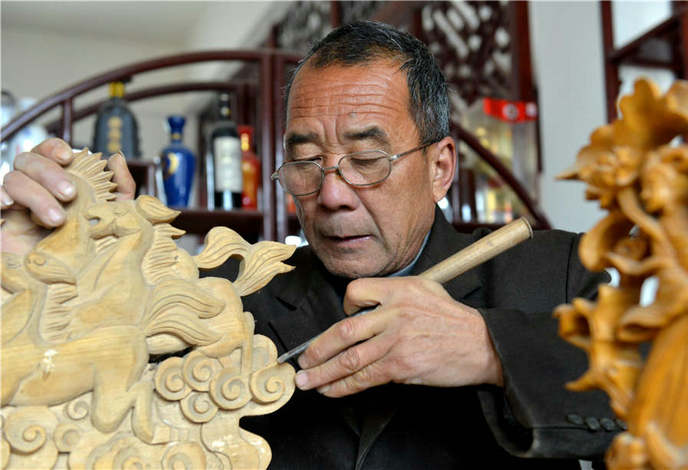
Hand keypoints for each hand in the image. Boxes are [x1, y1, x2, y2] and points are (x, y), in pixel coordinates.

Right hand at [1, 138, 134, 254]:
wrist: (71, 285)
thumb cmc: (92, 251)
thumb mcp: (113, 219)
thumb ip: (118, 188)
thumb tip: (116, 157)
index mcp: (56, 183)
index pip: (47, 152)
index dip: (53, 148)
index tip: (68, 158)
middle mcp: (32, 189)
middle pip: (27, 160)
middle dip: (49, 173)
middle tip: (69, 195)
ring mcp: (13, 206)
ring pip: (12, 179)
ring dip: (35, 195)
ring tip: (56, 220)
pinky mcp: (1, 223)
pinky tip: (9, 206)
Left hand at [294, 276, 503, 396]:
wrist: (482, 344)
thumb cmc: (454, 319)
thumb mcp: (426, 290)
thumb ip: (394, 295)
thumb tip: (364, 311)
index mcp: (399, 289)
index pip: (356, 291)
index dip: (342, 307)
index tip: (339, 323)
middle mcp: (394, 311)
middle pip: (343, 330)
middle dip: (317, 349)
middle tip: (302, 361)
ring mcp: (396, 340)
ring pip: (349, 358)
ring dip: (323, 372)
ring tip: (306, 381)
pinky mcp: (401, 365)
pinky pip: (364, 378)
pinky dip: (343, 386)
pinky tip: (330, 390)